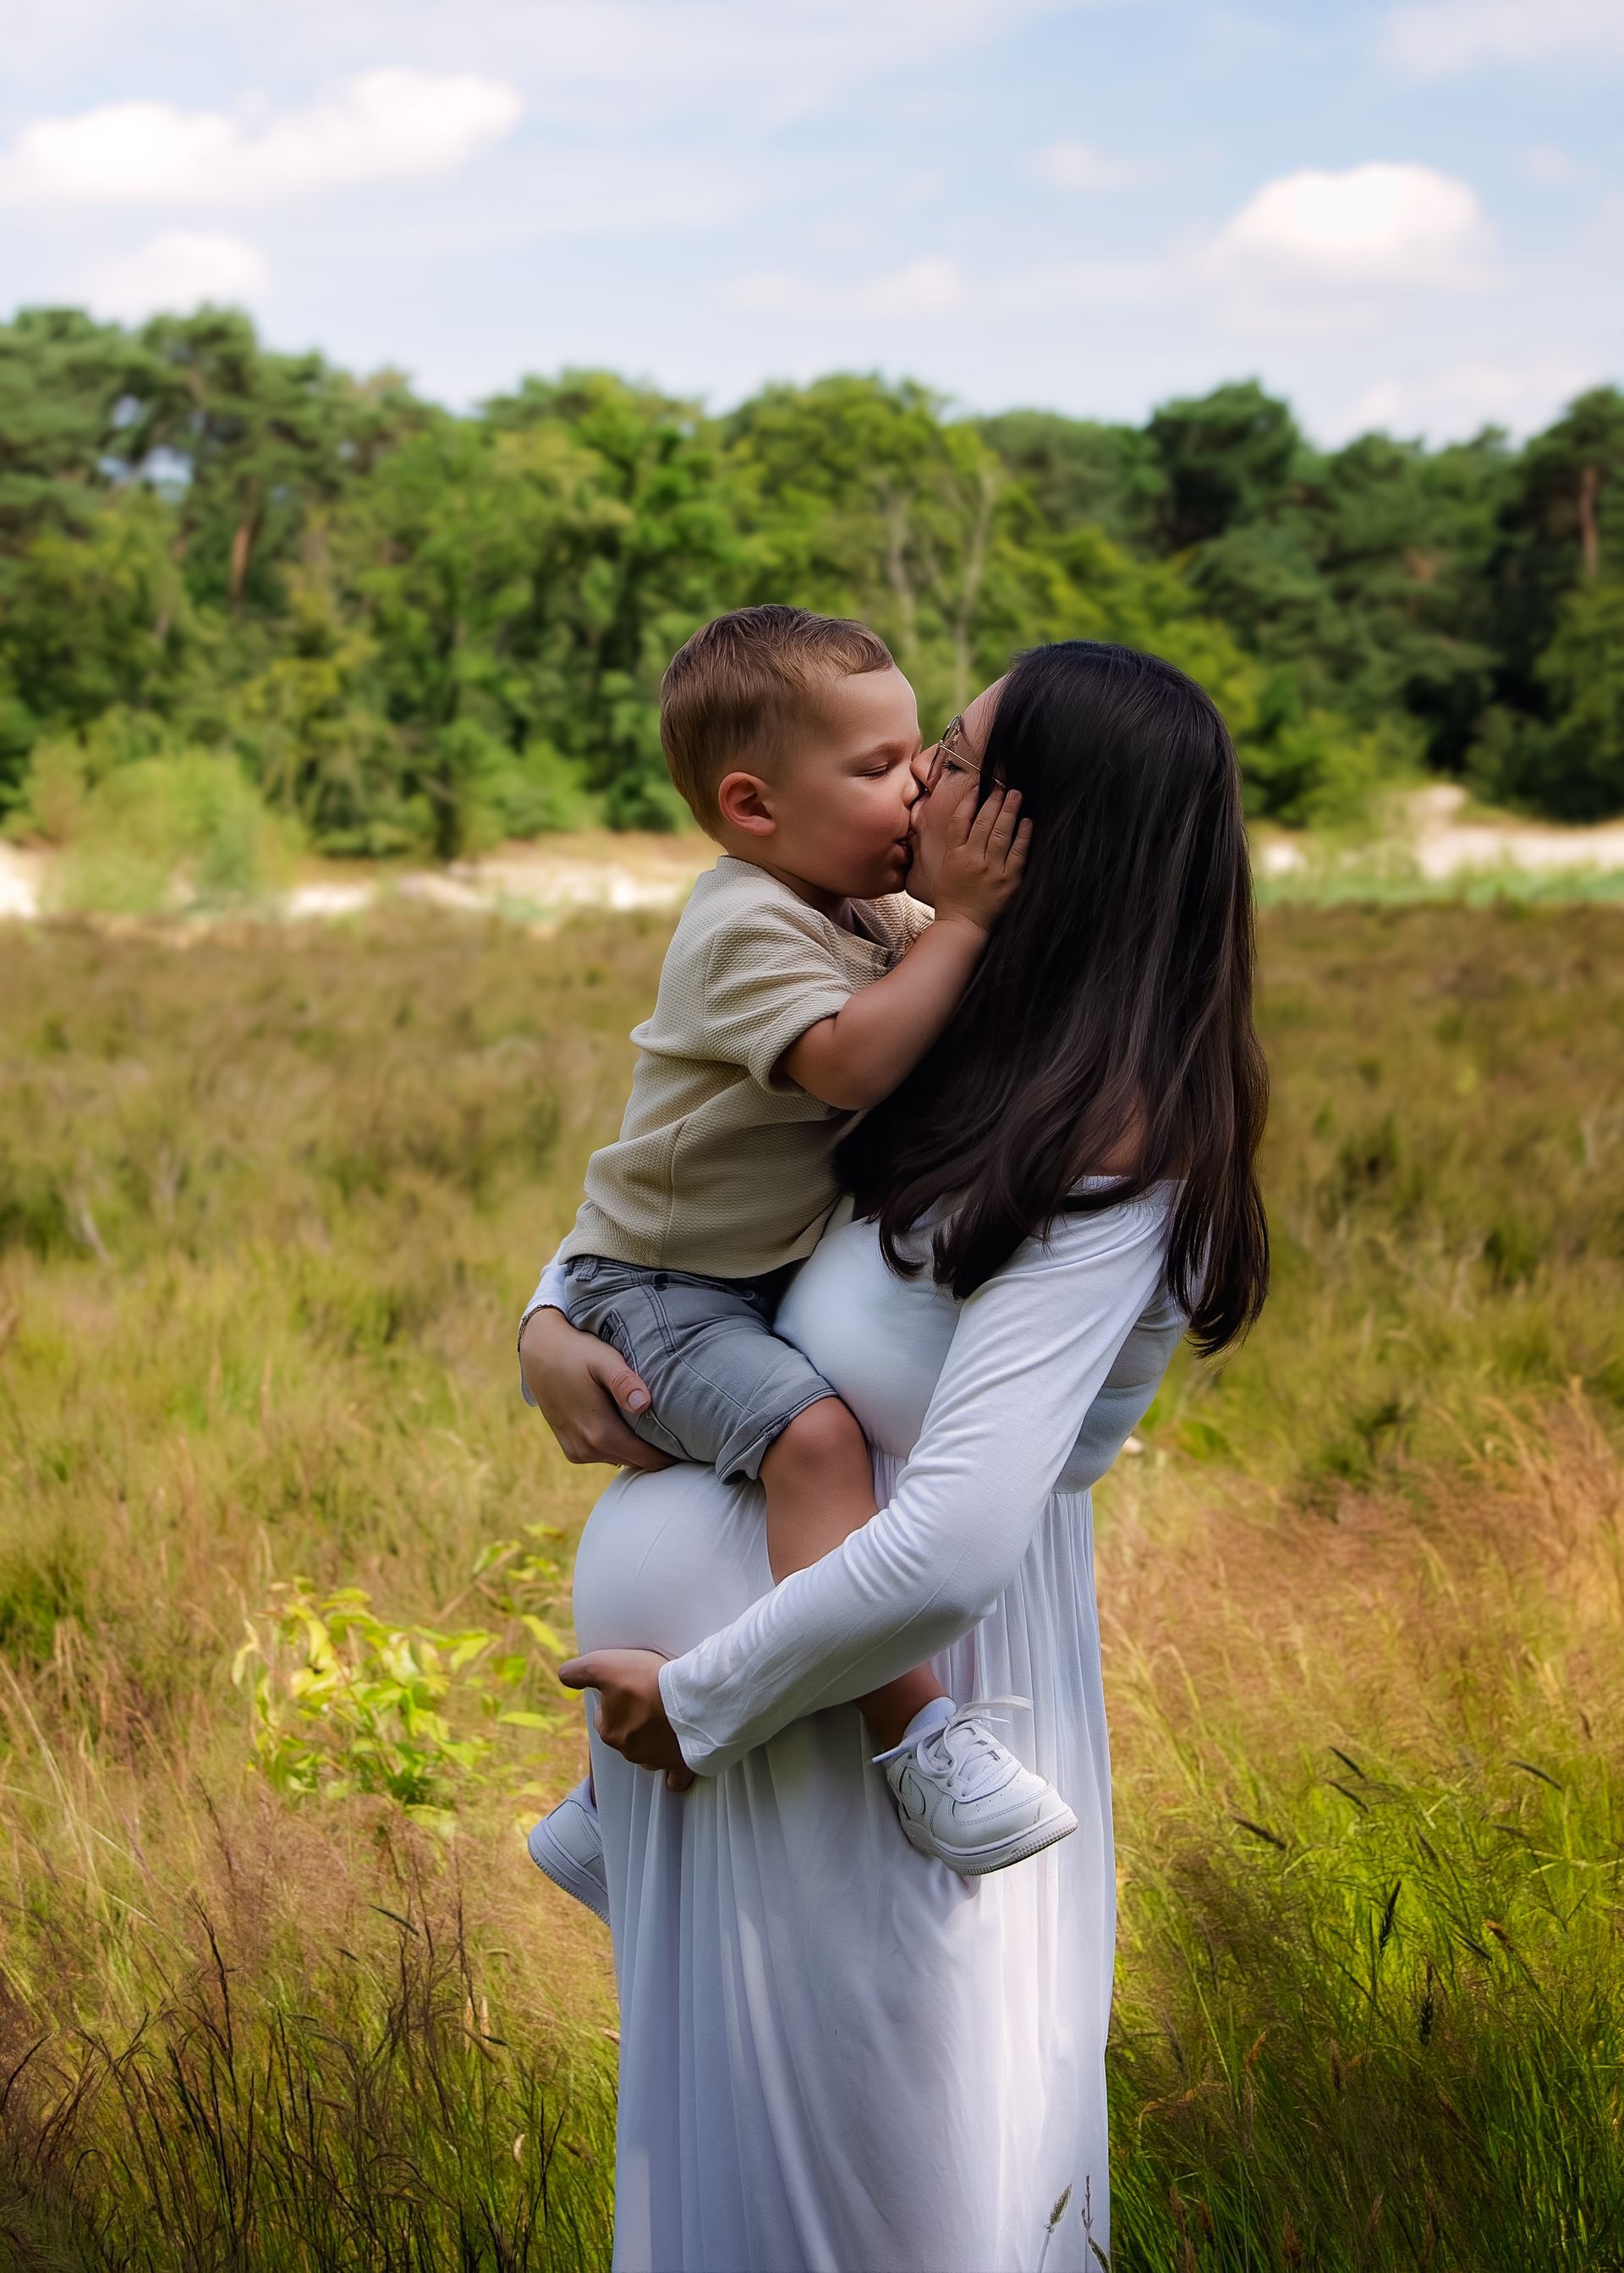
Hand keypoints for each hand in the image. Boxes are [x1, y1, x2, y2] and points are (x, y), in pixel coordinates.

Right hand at [520, 1306, 674, 1470]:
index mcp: (600, 1434)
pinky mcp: (572, 1450)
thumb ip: (624, 1382)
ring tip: (659, 1428)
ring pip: (621, 1459)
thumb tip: (644, 1404)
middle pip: (637, 1462)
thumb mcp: (603, 1360)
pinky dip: (620, 1445)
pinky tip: (630, 1425)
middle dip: (658, 1451)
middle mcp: (587, 1450)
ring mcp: (577, 1453)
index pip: (649, 1459)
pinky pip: (606, 1455)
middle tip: (683, 1434)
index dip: (672, 1454)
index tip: (692, 1444)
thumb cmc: (577, 1352)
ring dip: (638, 1448)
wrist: (539, 1355)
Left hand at [560, 1649, 694, 1789]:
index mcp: (610, 1732)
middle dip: (635, 1720)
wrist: (689, 1698)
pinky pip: (676, 1778)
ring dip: (656, 1740)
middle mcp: (630, 1751)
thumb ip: (579, 1671)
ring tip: (669, 1717)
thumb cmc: (647, 1681)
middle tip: (649, 1699)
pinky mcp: (681, 1764)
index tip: (627, 1689)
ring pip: (650, 1753)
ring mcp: (657, 1759)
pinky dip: (675, 1775)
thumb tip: (563, 1675)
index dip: (614, 1701)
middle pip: (628, 1736)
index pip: (604, 1719)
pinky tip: (676, 1766)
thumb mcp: (604, 1665)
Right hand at [917, 772, 1029, 934]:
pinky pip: (1018, 853)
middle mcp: (973, 860)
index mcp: (955, 855)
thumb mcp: (944, 868)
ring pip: (1001, 833)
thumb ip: (953, 845)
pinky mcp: (1009, 880)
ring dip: (1010, 811)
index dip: (969, 801)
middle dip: (994, 801)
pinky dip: (1023, 836)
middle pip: (983, 822)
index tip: (978, 786)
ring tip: (1016, 795)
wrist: (962, 925)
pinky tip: (1027, 822)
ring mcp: (992, 870)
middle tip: (1003, 786)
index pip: (961, 821)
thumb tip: (963, 820)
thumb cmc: (951, 897)